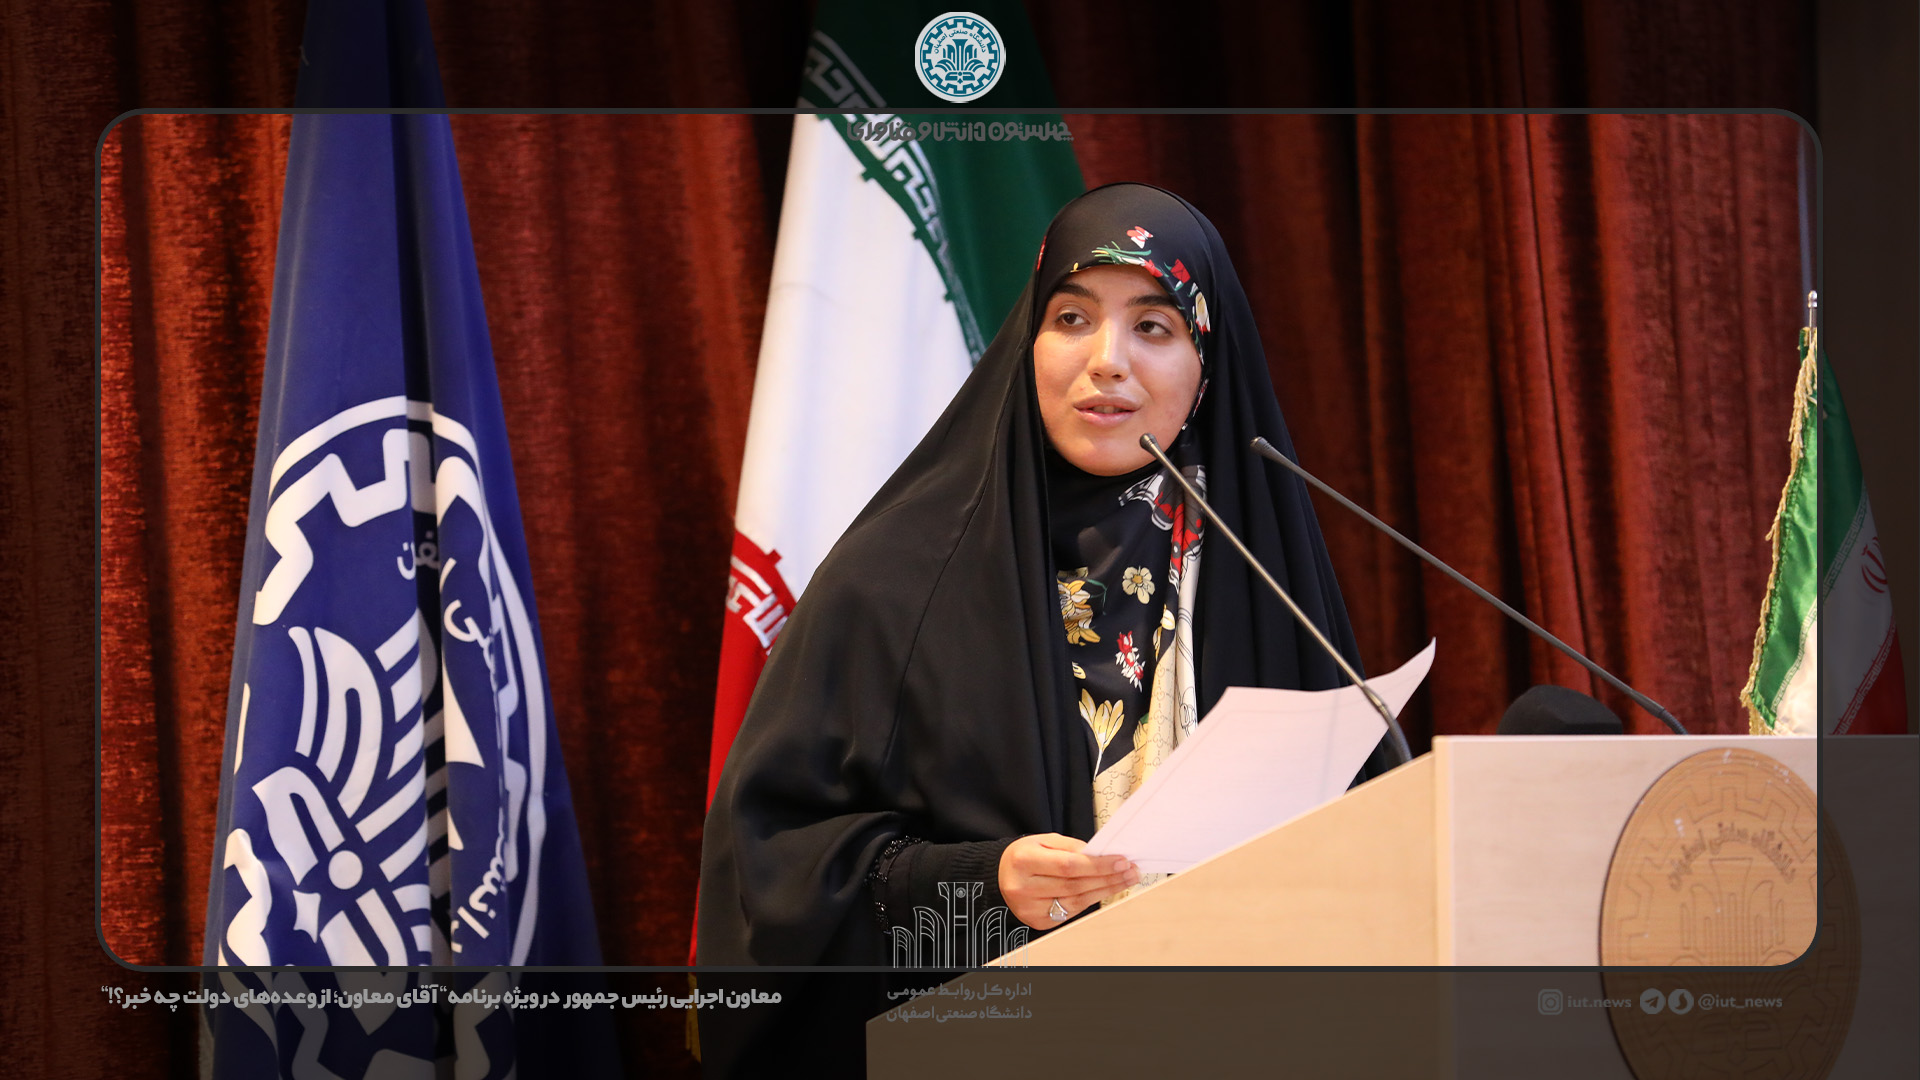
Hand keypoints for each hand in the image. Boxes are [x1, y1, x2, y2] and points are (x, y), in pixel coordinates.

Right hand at [998, 833, 1138, 929]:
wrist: (1001, 876)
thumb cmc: (1025, 856)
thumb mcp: (1043, 841)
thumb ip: (1071, 847)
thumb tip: (1101, 855)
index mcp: (1023, 861)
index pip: (1067, 866)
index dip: (1097, 865)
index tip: (1120, 860)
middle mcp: (1024, 888)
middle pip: (1074, 885)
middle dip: (1107, 877)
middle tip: (1130, 870)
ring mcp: (1030, 909)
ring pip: (1076, 901)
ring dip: (1105, 890)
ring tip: (1125, 879)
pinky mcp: (1038, 921)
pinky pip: (1071, 911)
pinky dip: (1091, 900)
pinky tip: (1105, 889)